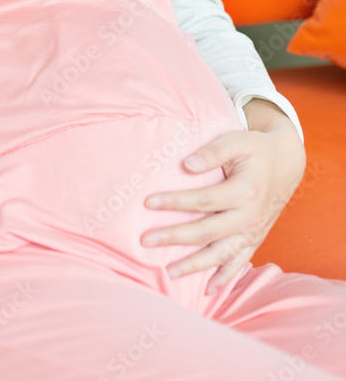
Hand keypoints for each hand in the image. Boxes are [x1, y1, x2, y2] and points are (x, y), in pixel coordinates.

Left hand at [140, 99, 305, 293]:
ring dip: (194, 265)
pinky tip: (208, 290)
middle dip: (174, 237)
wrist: (285, 164)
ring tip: (169, 273)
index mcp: (245, 192)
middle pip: (206, 232)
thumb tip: (187, 165)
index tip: (148, 203)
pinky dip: (225, 278)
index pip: (203, 200)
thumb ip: (213, 152)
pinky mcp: (254, 239)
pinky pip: (239, 262)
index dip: (175, 202)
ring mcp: (252, 232)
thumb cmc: (255, 149)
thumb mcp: (237, 141)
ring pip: (221, 254)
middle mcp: (249, 217)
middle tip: (146, 241)